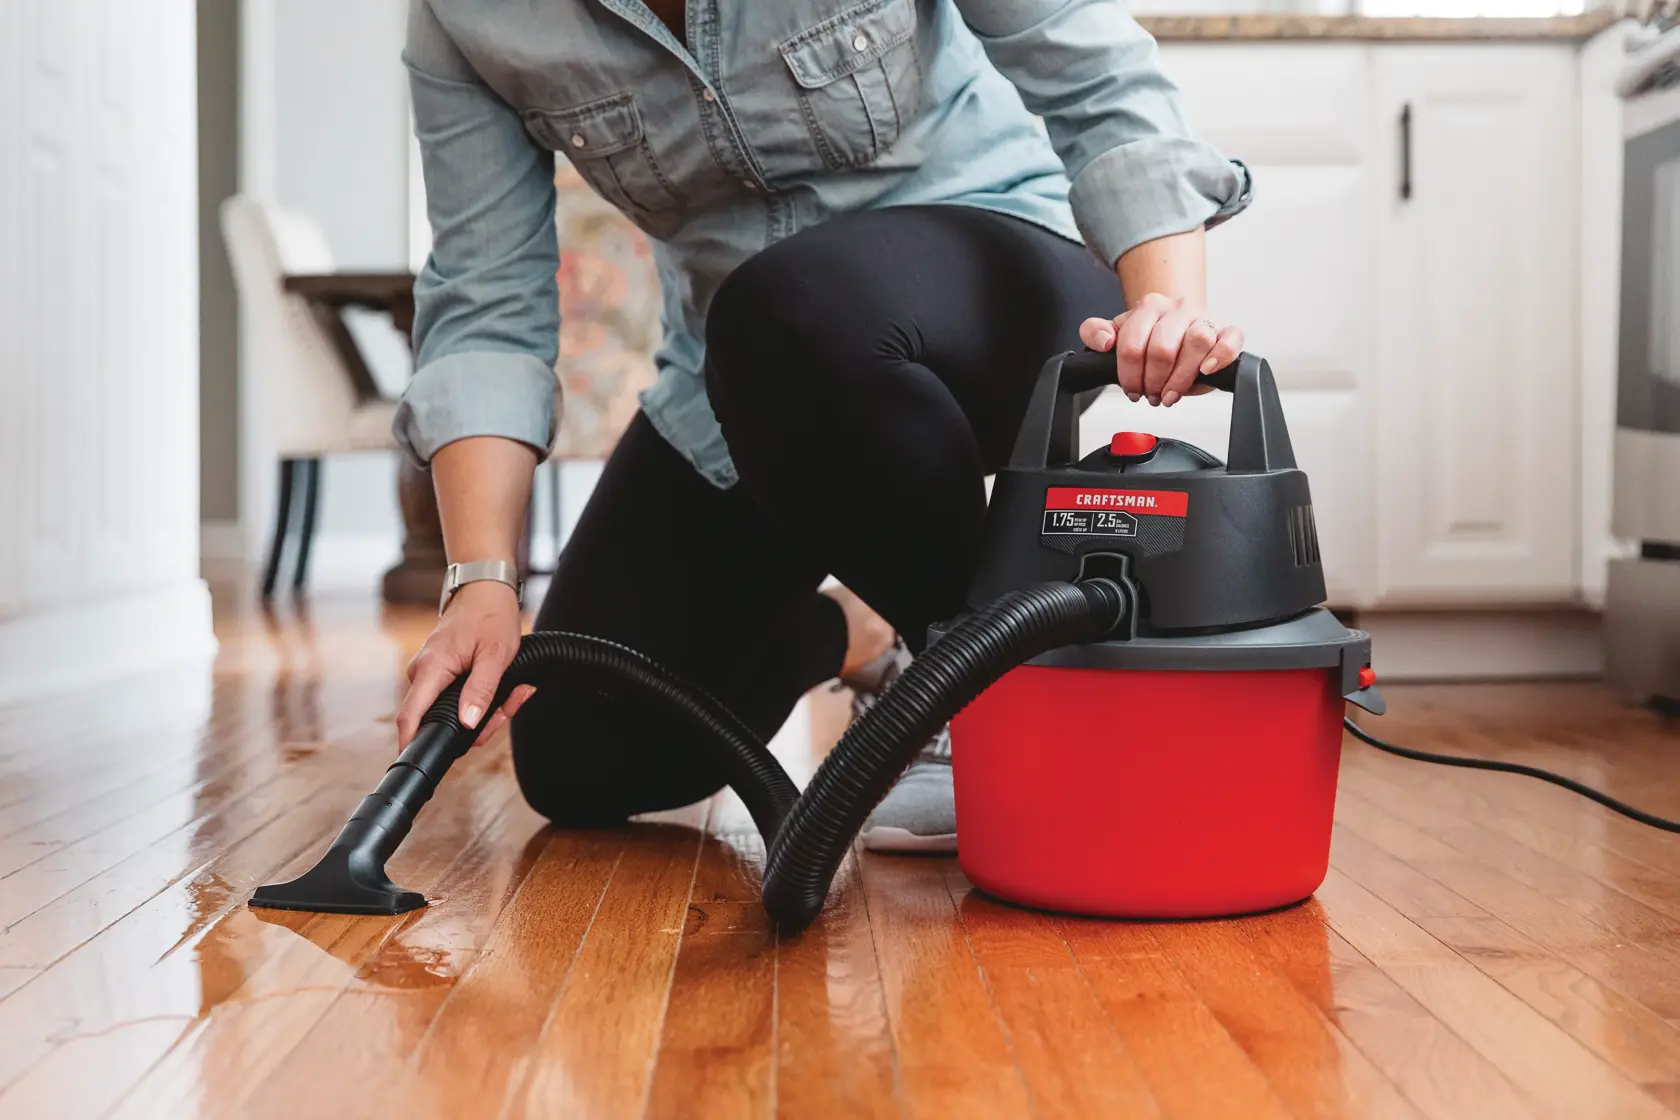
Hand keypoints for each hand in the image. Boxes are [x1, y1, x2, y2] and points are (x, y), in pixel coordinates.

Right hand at [395, 580, 536, 750]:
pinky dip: (483, 697)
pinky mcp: (441, 672)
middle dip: (479, 724)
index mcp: (430, 670)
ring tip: (515, 692)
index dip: (412, 744)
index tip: (422, 763)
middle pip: (440, 720)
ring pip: (455, 710)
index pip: (409, 717)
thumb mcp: (495, 655)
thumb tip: (468, 724)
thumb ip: (481, 691)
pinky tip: (507, 688)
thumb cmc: (490, 616)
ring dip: (487, 710)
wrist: (485, 587)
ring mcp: (430, 672)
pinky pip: (458, 697)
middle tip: (508, 708)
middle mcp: (423, 673)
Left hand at [1079, 293, 1243, 407]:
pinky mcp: (1228, 330)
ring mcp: (1204, 317)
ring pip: (1197, 342)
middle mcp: (1178, 308)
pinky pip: (1231, 339)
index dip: (1129, 376)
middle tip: (1152, 395)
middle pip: (1162, 348)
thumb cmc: (1151, 334)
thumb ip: (1095, 332)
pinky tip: (1206, 371)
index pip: (1132, 345)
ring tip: (1171, 394)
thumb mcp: (1118, 333)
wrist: (1179, 323)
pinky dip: (1221, 356)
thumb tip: (1103, 341)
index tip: (1132, 390)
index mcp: (1149, 306)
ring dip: (1181, 377)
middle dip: (1153, 381)